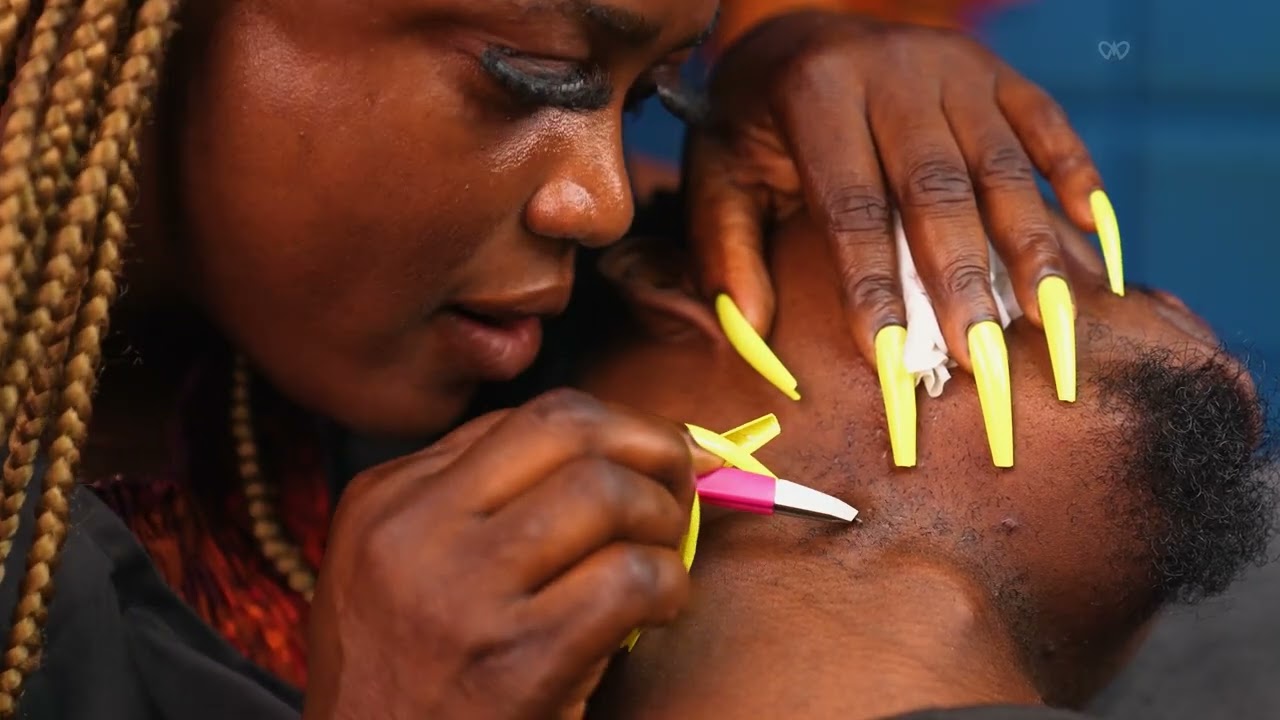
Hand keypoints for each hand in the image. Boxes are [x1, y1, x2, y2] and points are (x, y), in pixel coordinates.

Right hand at [303, 389, 713, 719]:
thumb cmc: (402, 675)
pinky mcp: (518, 660)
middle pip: (571, 431)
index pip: (531, 418)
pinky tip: (660, 610)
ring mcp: (463, 593)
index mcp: (389, 497)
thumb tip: (611, 454)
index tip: (658, 448)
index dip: (617, 426)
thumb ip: (480, 502)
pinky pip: (629, 580)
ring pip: (606, 493)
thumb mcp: (399, 566)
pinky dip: (668, 584)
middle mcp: (416, 530)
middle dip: (653, 446)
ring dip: (664, 518)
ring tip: (664, 556)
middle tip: (684, 484)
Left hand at [685, 11, 1114, 466]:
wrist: (794, 36)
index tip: (889, 357)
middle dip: (960, 279)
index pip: (849, 204)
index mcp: (814, 93)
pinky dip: (1075, 175)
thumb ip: (724, 251)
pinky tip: (1091, 234)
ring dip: (1028, 246)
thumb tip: (752, 332)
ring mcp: (951, 64)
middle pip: (935, 187)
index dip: (871, 282)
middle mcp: (890, 69)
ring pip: (999, 163)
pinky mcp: (994, 68)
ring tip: (1050, 321)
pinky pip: (1046, 121)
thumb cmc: (752, 123)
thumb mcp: (717, 175)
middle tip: (981, 359)